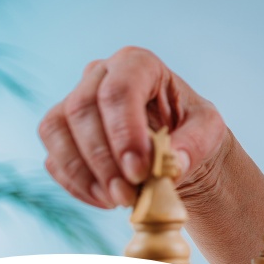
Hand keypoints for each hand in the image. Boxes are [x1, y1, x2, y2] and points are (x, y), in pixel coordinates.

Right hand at [38, 46, 227, 208]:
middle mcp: (99, 74)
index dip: (124, 131)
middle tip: (127, 194)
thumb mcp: (209, 132)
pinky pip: (53, 158)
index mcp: (138, 63)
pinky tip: (106, 200)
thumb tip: (172, 165)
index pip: (120, 89)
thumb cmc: (193, 130)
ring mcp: (74, 101)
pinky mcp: (61, 133)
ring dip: (83, 173)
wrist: (177, 148)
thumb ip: (194, 145)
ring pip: (56, 130)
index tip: (139, 171)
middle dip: (102, 158)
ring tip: (117, 200)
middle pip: (82, 108)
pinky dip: (76, 184)